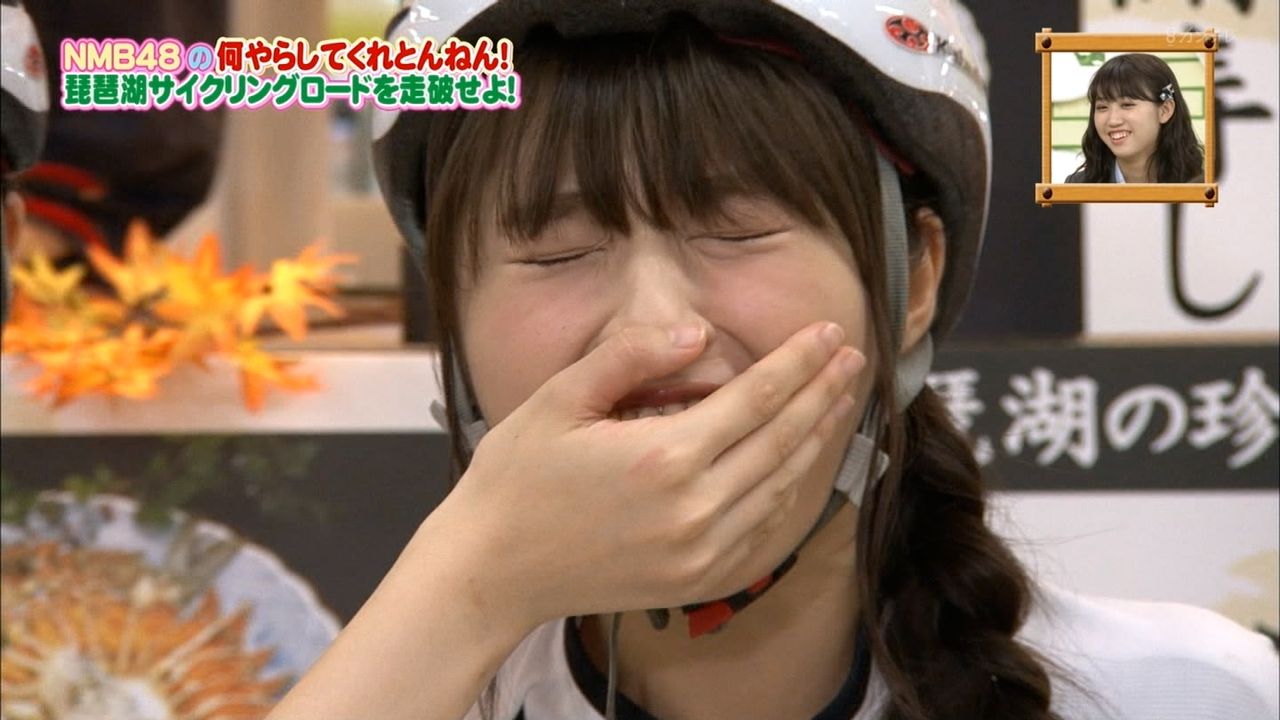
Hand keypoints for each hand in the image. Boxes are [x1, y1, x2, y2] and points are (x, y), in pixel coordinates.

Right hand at [444, 321, 864, 627]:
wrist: (492, 570)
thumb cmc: (518, 478)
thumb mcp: (560, 399)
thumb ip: (631, 356)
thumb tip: (697, 334)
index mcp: (665, 457)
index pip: (757, 398)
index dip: (800, 362)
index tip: (830, 334)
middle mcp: (696, 509)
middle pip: (784, 440)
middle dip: (824, 393)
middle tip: (853, 357)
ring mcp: (701, 552)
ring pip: (782, 486)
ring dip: (816, 439)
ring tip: (837, 401)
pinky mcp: (698, 581)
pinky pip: (763, 532)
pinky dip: (789, 493)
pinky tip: (797, 465)